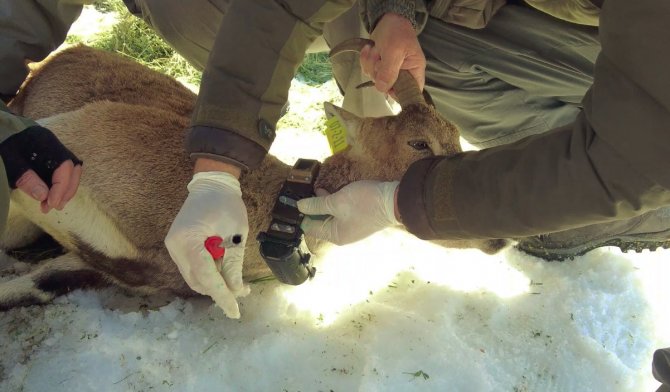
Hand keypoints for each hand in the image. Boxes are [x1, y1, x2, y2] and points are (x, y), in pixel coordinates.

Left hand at [0, 125, 82, 212]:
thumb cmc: (1, 144)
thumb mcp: (10, 162)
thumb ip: (26, 178)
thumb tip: (44, 196)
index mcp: (47, 142)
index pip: (64, 167)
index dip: (61, 187)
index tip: (51, 203)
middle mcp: (55, 145)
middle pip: (73, 169)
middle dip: (66, 191)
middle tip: (54, 207)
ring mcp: (54, 149)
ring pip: (71, 171)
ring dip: (65, 190)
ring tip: (52, 204)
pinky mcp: (50, 155)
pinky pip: (63, 172)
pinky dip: (60, 185)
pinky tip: (50, 196)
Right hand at [165, 171, 249, 318]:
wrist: (212, 184)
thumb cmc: (227, 205)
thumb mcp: (237, 235)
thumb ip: (234, 264)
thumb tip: (235, 291)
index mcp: (189, 239)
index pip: (205, 276)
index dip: (221, 296)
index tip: (235, 312)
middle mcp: (176, 246)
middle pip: (197, 281)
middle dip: (220, 291)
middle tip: (243, 292)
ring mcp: (174, 247)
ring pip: (194, 278)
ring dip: (215, 283)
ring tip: (237, 282)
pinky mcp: (178, 247)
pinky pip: (194, 268)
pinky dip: (209, 273)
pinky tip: (224, 270)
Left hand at [297, 180, 400, 244]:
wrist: (394, 201)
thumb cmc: (364, 203)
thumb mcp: (336, 202)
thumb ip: (316, 205)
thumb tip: (299, 207)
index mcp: (334, 235)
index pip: (309, 227)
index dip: (301, 214)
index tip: (293, 199)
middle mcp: (341, 235)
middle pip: (319, 222)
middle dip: (311, 208)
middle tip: (302, 191)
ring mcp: (350, 228)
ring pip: (329, 216)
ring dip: (322, 204)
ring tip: (315, 189)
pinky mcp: (357, 219)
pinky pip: (339, 213)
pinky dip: (333, 204)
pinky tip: (329, 192)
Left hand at [361, 13, 425, 93]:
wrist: (387, 19)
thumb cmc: (397, 33)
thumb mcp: (394, 51)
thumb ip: (389, 72)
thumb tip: (382, 89)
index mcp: (414, 71)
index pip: (411, 92)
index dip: (399, 93)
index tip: (388, 86)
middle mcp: (404, 74)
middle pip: (388, 87)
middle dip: (378, 72)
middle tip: (379, 58)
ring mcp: (390, 71)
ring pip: (375, 79)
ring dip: (370, 64)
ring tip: (375, 50)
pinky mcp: (379, 67)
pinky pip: (368, 72)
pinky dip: (366, 61)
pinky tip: (369, 49)